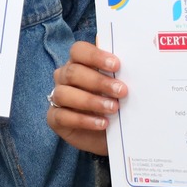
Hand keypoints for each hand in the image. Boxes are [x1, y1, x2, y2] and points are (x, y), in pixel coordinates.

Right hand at [46, 40, 125, 156]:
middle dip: (99, 81)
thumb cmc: (115, 104)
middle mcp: (64, 77)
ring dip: (91, 101)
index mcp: (79, 63)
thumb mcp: (119, 89)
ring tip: (113, 108)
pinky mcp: (54, 118)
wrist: (111, 136)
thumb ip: (120, 75)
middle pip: (73, 72)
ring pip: (64, 94)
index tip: (116, 65)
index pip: (79, 50)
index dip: (95, 56)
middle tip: (121, 91)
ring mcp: (57, 97)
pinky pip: (62, 116)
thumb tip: (131, 63)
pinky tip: (102, 123)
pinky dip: (83, 120)